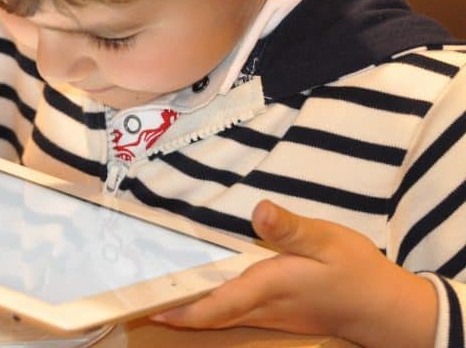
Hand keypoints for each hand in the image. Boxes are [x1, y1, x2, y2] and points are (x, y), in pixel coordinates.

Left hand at [152, 200, 436, 347]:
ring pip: (222, 316)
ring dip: (192, 310)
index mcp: (269, 287)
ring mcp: (272, 315)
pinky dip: (214, 307)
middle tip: (142, 301)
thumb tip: (258, 210)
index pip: (216, 304)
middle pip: (211, 315)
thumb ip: (291, 229)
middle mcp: (264, 307)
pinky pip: (237, 313)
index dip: (181, 308)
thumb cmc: (355, 271)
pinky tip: (207, 293)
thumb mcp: (327, 240)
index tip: (149, 306)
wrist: (384, 309)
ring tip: (164, 297)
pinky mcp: (280, 315)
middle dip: (176, 311)